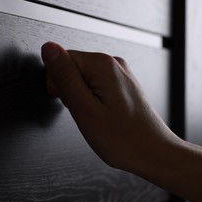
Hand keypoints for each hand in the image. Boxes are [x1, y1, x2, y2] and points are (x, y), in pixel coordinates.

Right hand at [41, 42, 181, 170]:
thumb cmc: (123, 138)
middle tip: (86, 112)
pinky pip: (96, 86)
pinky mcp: (123, 85)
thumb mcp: (84, 109)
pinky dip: (93, 101)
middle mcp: (114, 64)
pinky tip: (103, 115)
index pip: (61, 58)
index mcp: (103, 64)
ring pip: (83, 79)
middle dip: (70, 92)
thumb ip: (64, 76)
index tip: (71, 103)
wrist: (153, 153)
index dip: (58, 84)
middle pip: (72, 68)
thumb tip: (48, 49)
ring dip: (82, 98)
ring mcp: (120, 74)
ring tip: (97, 116)